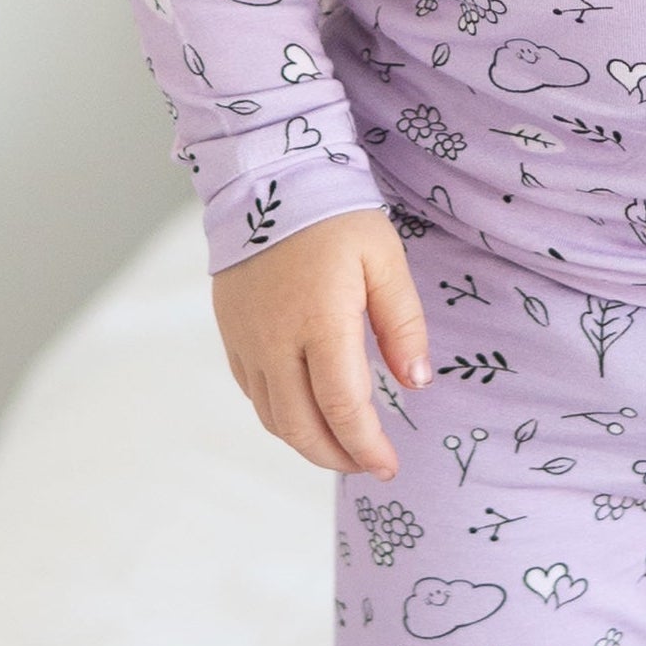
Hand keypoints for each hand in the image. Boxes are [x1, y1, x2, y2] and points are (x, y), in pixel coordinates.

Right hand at [209, 207, 432, 478]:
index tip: (389, 467)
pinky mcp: (229, 333)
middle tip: (368, 464)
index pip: (344, 408)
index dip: (368, 447)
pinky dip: (280, 416)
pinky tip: (306, 411)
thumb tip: (416, 383)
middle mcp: (275, 341)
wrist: (266, 178)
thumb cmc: (335, 217)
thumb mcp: (385, 260)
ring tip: (342, 445)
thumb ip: (403, 325)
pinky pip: (253, 392)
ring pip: (272, 418)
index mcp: (319, 322)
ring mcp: (245, 340)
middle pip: (301, 427)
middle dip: (337, 457)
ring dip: (307, 442)